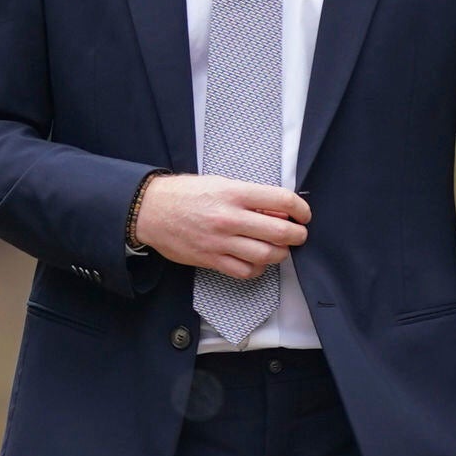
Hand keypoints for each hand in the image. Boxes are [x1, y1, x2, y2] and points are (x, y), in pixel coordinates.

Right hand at [131, 174, 310, 279]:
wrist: (151, 210)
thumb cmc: (186, 194)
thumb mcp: (221, 183)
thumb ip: (250, 196)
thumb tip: (279, 209)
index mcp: (235, 193)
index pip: (282, 200)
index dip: (301, 209)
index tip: (303, 215)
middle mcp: (230, 217)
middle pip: (280, 232)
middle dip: (297, 236)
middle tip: (298, 235)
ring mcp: (220, 241)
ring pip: (266, 255)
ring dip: (280, 254)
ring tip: (279, 249)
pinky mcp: (211, 259)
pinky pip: (245, 271)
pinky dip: (258, 269)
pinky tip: (257, 261)